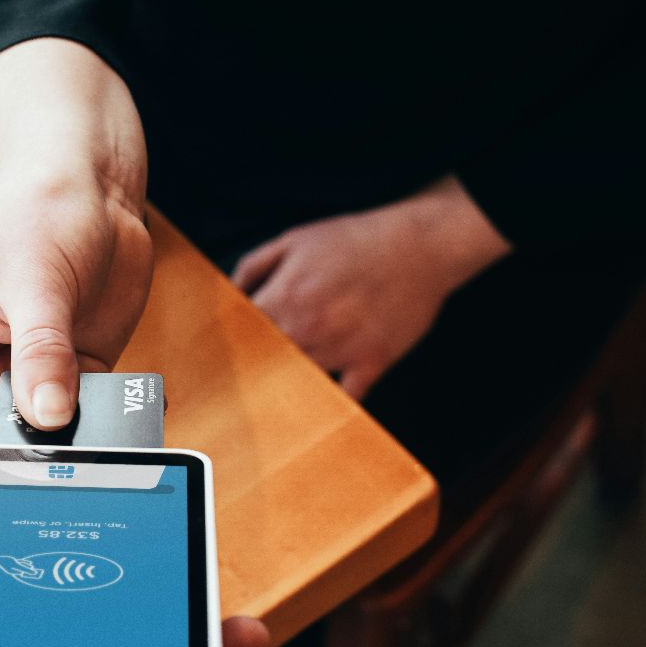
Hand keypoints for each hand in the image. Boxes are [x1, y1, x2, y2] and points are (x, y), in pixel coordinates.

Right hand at [0, 38, 151, 465]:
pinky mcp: (73, 377)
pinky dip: (106, 421)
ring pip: (39, 439)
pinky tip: (127, 405)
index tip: (9, 433)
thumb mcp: (35, 280)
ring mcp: (26, 377)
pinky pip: (85, 420)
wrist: (92, 188)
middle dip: (23, 446)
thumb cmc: (39, 212)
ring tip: (99, 415)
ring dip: (69, 437)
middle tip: (65, 436)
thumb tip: (48, 419)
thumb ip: (40, 352)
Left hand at [234, 176, 511, 398]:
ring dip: (289, 384)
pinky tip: (321, 406)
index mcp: (283, 297)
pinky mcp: (371, 363)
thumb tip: (229, 294)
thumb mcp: (294, 239)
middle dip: (255, 368)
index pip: (240, 334)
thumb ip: (253, 267)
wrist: (419, 245)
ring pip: (299, 382)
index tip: (226, 353)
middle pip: (265, 364)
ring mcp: (340, 349)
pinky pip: (345, 399)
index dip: (231, 343)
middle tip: (247, 377)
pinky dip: (332, 405)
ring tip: (279, 393)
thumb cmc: (355, 240)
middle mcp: (306, 329)